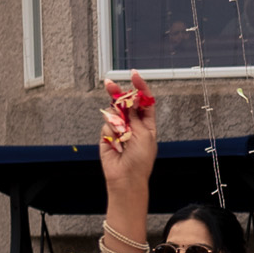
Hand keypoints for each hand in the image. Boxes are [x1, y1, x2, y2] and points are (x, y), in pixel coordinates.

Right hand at [97, 73, 158, 191]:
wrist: (126, 177)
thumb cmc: (140, 160)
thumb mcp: (144, 135)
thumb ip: (135, 117)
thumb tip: (130, 101)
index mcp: (147, 124)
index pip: (144, 102)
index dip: (140, 88)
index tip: (134, 76)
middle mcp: (133, 124)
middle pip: (126, 103)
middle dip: (119, 93)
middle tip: (110, 84)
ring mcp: (120, 129)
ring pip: (114, 113)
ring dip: (117, 121)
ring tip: (123, 136)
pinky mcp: (108, 135)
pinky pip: (106, 125)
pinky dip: (111, 132)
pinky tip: (116, 144)